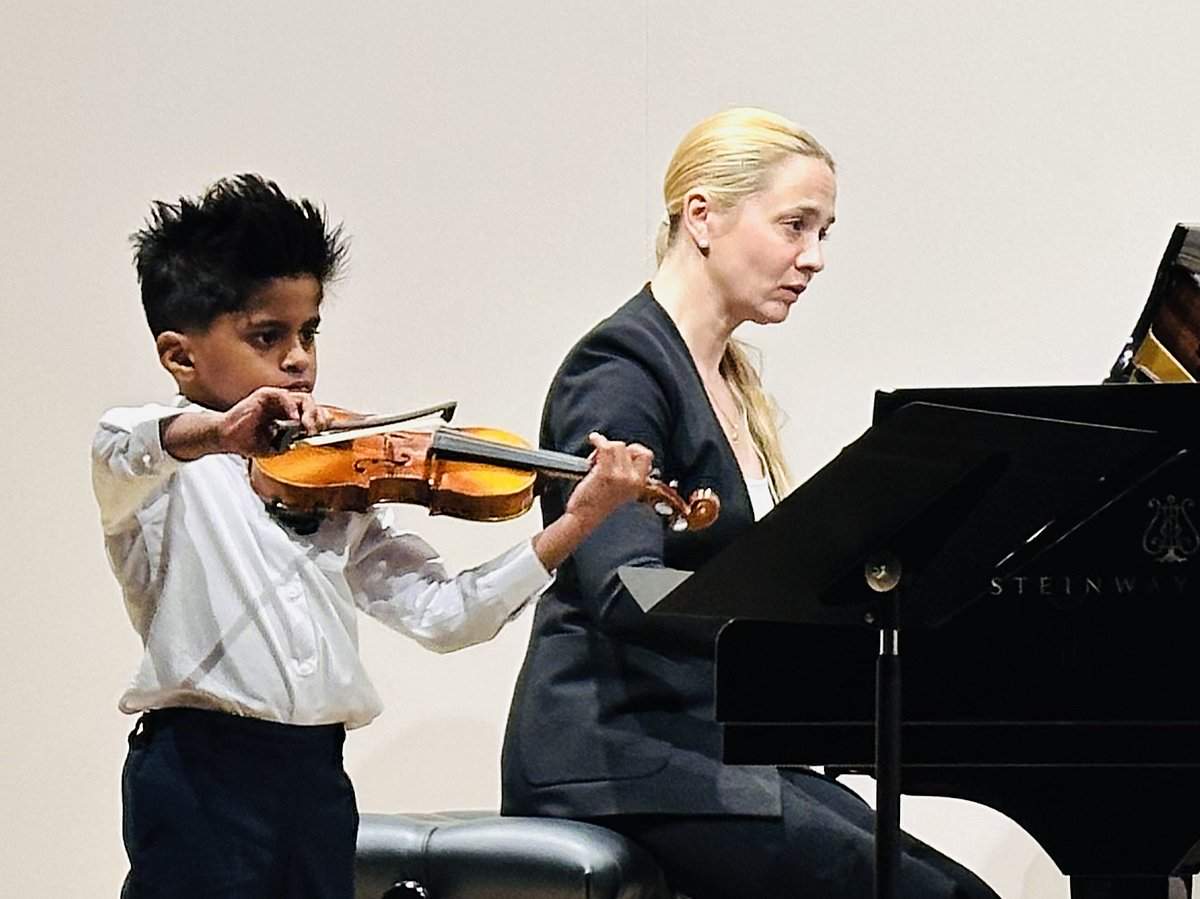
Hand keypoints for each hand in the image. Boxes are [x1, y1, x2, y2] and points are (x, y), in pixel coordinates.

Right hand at [217, 387, 331, 456]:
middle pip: (312, 405)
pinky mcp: (264, 395)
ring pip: (303, 398)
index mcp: (289, 416)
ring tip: (307, 426)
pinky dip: (291, 406)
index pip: (313, 414)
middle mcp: (285, 406)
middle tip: (314, 431)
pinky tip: (293, 418)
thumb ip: (293, 443)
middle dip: (318, 418)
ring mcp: (276, 399)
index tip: (324, 433)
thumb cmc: (248, 441)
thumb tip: (310, 441)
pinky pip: (284, 395)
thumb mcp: (276, 447)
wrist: (226, 438)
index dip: (321, 421)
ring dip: (309, 412)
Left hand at [563, 432, 654, 526]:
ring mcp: (620, 476)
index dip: (634, 449)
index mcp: (639, 483)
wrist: (585, 517)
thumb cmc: (598, 504)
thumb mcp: (621, 489)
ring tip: (596, 457)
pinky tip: (594, 439)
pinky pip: (605, 447)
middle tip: (603, 456)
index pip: (646, 455)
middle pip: (630, 448)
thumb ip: (626, 472)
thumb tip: (622, 449)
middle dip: (616, 448)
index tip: (623, 451)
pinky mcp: (605, 474)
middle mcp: (633, 480)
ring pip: (617, 446)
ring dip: (605, 446)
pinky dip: (598, 440)